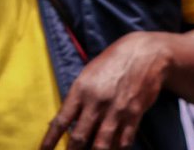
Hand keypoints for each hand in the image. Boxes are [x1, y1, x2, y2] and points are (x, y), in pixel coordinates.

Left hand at [39, 31, 171, 149]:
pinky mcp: (134, 114)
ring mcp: (116, 110)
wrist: (143, 54)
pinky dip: (117, 149)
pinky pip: (124, 140)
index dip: (50, 139)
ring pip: (101, 143)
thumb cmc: (110, 63)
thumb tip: (66, 119)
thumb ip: (78, 97)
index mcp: (80, 90)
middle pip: (79, 136)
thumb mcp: (87, 75)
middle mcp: (96, 102)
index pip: (61, 120)